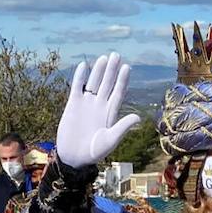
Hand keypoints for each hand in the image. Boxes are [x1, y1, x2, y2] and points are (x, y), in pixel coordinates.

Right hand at [56, 53, 139, 168]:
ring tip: (104, 58)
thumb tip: (138, 117)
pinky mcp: (73, 104)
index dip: (123, 80)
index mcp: (110, 113)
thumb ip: (122, 128)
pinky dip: (80, 77)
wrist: (73, 157)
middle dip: (112, 70)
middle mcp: (100, 106)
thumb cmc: (93, 152)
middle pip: (108, 84)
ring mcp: (87, 104)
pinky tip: (84, 66)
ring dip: (99, 71)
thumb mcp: (110, 140)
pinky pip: (77, 87)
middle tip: (116, 55)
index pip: (118, 93)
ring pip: (94, 83)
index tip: (127, 67)